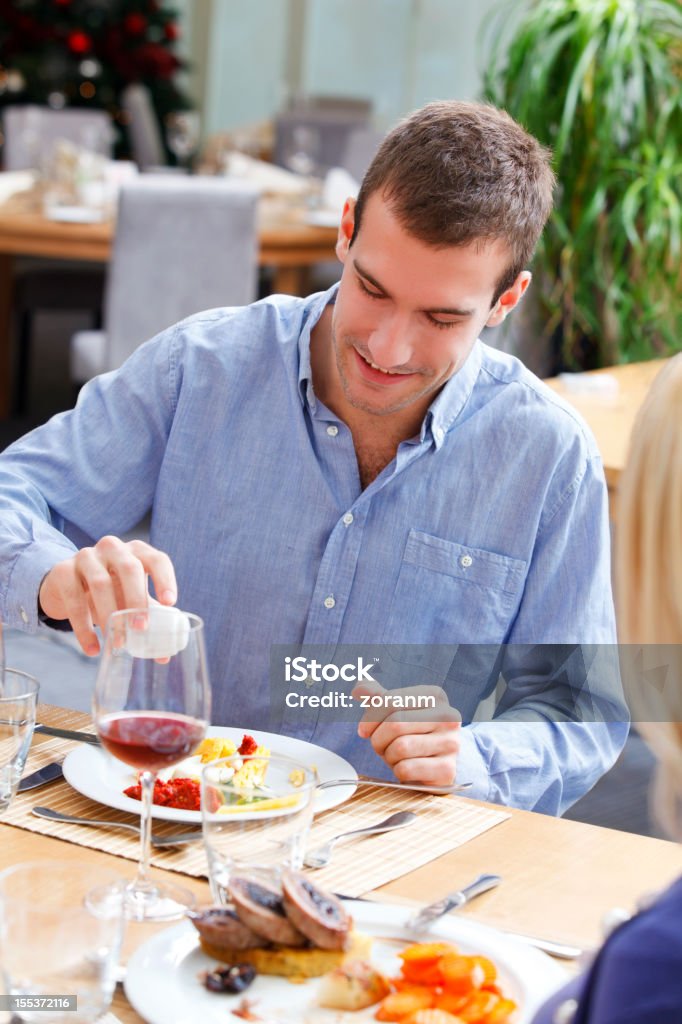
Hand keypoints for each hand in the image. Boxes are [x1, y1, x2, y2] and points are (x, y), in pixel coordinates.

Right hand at [39, 536, 176, 656]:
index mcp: (136, 551)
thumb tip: (164, 656)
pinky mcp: (63, 571)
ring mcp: (86, 556)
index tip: (169, 603)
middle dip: (137, 599)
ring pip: (100, 583)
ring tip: (118, 643)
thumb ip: (148, 620)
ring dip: (111, 616)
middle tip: (141, 628)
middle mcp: (113, 548)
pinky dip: (83, 628)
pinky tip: (93, 648)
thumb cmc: (109, 590)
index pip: (156, 559)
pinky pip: (75, 599)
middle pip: (129, 568)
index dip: (165, 579)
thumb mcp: (129, 599)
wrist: (66, 586)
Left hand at [352, 681, 460, 784]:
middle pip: (395, 723)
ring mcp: (451, 743)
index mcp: (435, 696)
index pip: (391, 700)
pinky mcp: (447, 770)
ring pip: (401, 747)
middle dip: (378, 739)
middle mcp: (449, 716)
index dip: (370, 718)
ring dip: (389, 756)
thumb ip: (376, 696)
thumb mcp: (395, 712)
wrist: (436, 764)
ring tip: (395, 756)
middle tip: (379, 746)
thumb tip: (359, 689)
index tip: (364, 730)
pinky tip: (407, 769)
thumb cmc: (412, 733)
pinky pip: (407, 769)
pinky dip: (399, 772)